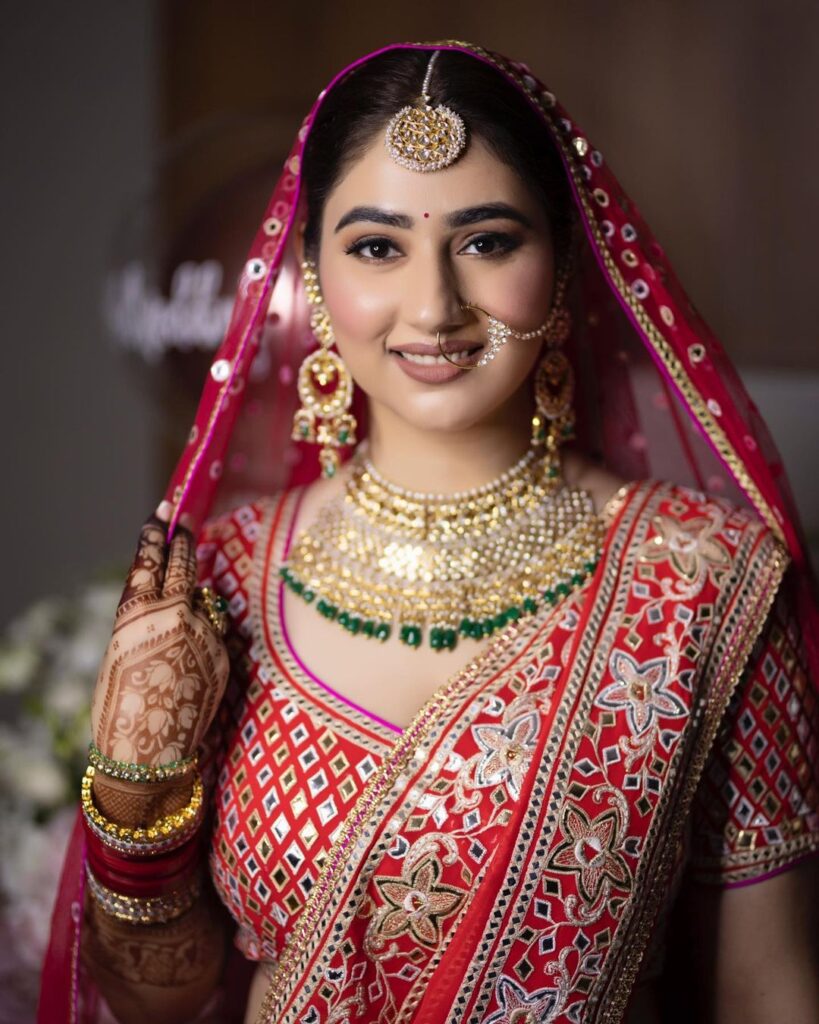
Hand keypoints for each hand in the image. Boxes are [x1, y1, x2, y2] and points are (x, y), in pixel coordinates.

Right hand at [90, 502, 228, 765]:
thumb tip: (171, 595)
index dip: (156, 531)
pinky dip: (204, 631)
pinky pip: (214, 631)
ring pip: (204, 600)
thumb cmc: (121, 706)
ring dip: (195, 593)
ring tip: (184, 594)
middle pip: (185, 565)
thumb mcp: (121, 650)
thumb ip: (147, 617)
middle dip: (184, 541)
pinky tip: (190, 649)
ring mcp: (204, 634)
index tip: (164, 511)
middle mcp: (175, 615)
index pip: (150, 558)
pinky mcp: (223, 655)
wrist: (149, 754)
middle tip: (184, 521)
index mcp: (138, 612)